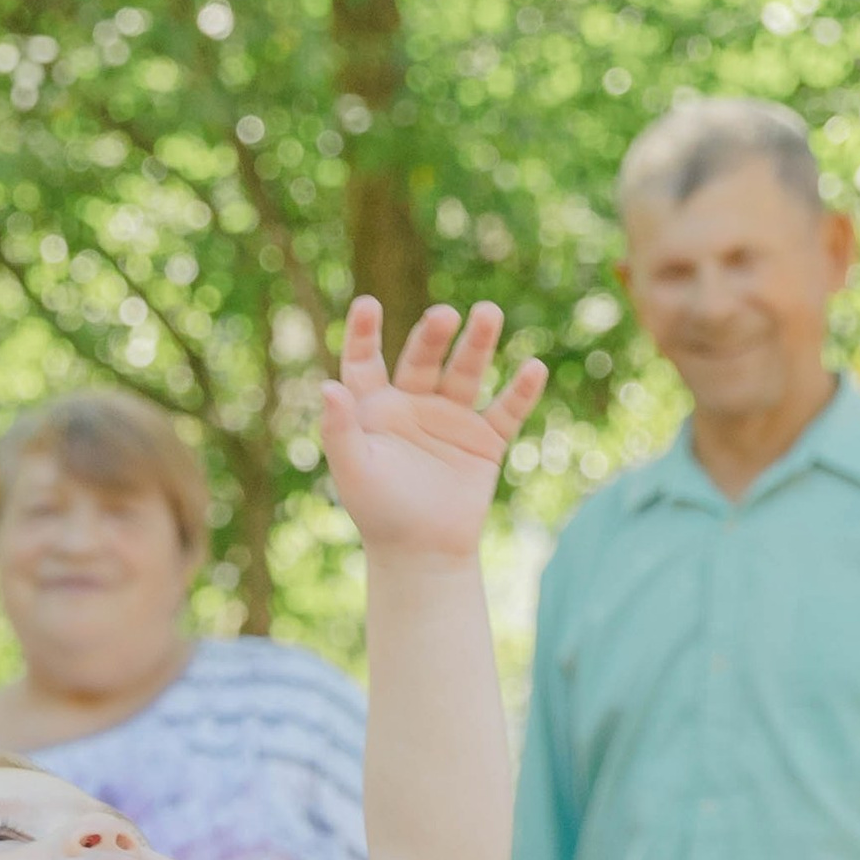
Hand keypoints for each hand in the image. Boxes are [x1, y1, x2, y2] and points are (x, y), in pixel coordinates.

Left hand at [318, 297, 546, 560]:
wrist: (422, 554)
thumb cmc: (379, 512)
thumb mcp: (354, 470)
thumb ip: (339, 430)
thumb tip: (327, 386)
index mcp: (374, 408)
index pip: (365, 361)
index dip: (364, 334)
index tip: (367, 305)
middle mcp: (413, 403)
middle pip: (423, 357)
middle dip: (434, 335)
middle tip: (445, 315)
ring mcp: (451, 418)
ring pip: (466, 372)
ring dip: (478, 343)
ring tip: (488, 313)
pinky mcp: (485, 440)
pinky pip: (505, 410)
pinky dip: (520, 391)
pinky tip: (533, 368)